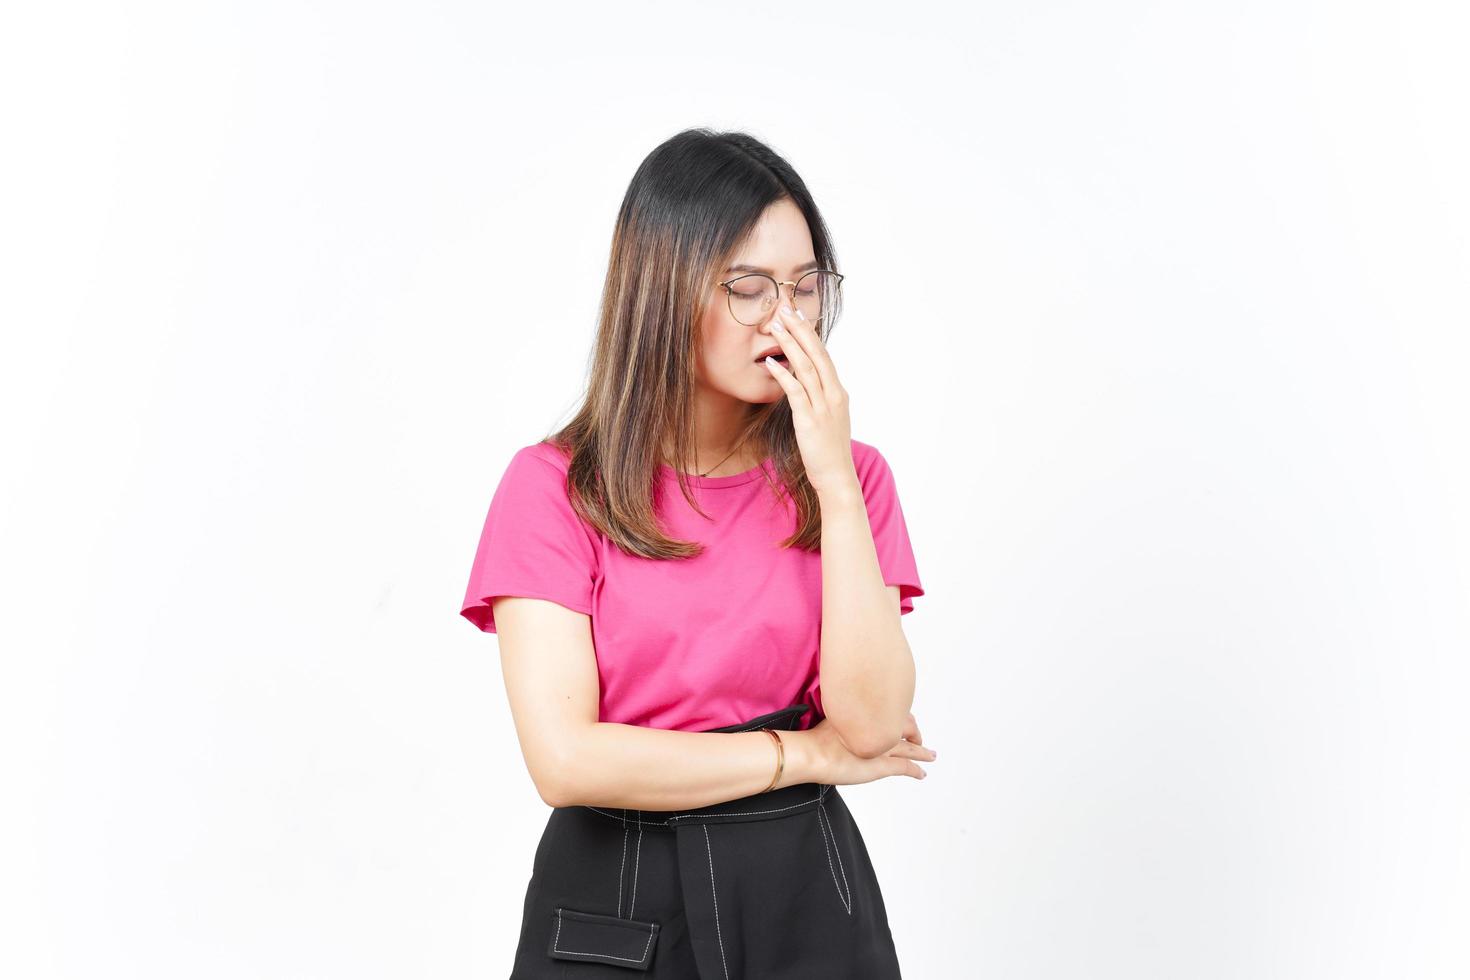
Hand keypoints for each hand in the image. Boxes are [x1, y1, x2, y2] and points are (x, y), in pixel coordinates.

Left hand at [761, 304, 855, 494]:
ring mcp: (823, 407)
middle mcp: (833, 394)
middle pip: (817, 354)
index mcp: (838, 391)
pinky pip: (795, 392)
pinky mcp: (810, 421)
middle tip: (786, 307)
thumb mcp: (827, 417)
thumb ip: (818, 397)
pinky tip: (770, 361)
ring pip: (807, 368)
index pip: (823, 355)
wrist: (837, 477)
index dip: (810, 333)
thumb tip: (804, 381)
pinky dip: (783, 375)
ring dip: (790, 344)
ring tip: (775, 325)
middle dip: (800, 329)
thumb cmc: (829, 450)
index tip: (797, 313)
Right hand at [803, 712, 935, 786]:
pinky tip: (922, 773)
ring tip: (930, 755)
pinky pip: (906, 767)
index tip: (899, 717)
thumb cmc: (815, 738)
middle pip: (905, 725)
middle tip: (917, 736)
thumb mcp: (832, 718)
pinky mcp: (882, 767)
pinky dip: (916, 770)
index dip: (897, 715)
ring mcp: (882, 748)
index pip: (891, 710)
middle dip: (913, 731)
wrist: (812, 753)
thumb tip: (840, 715)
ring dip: (922, 752)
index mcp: (866, 715)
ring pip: (910, 748)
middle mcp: (878, 729)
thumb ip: (841, 716)